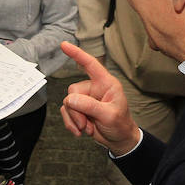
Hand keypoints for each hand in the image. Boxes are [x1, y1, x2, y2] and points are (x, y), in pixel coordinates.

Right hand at [59, 41, 139, 155]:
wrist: (119, 140)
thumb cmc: (120, 124)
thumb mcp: (109, 115)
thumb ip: (90, 106)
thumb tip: (69, 99)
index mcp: (106, 83)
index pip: (90, 64)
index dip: (77, 54)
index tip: (64, 45)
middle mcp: (94, 88)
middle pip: (73, 90)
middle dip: (76, 110)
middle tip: (86, 123)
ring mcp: (85, 99)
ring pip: (67, 103)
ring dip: (75, 119)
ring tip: (87, 128)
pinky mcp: (79, 110)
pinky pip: (66, 112)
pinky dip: (71, 123)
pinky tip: (81, 131)